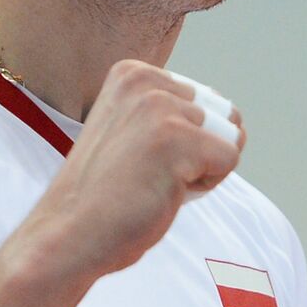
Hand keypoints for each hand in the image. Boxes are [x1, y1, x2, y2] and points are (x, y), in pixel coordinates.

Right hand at [38, 59, 245, 276]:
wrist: (69, 233)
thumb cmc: (105, 194)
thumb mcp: (131, 131)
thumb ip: (172, 113)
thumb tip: (237, 119)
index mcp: (133, 73)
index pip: (202, 99)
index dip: (184, 139)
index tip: (139, 157)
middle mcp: (146, 82)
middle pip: (220, 115)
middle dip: (197, 152)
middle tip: (148, 173)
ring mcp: (159, 108)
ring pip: (227, 137)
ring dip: (201, 169)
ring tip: (155, 182)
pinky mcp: (176, 139)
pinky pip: (229, 159)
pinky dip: (205, 185)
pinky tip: (163, 192)